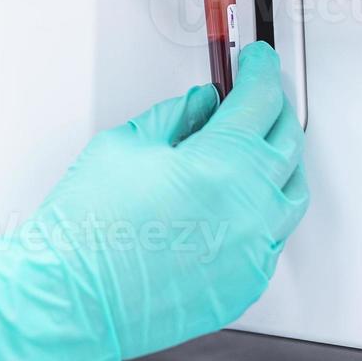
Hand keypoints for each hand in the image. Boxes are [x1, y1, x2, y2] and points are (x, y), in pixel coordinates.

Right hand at [0, 42, 307, 360]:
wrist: (70, 297)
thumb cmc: (86, 228)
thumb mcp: (125, 144)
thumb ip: (176, 117)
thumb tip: (203, 104)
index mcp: (221, 163)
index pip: (263, 100)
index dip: (262, 72)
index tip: (257, 63)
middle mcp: (248, 208)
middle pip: (288, 143)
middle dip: (274, 111)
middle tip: (257, 98)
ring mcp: (252, 251)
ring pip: (291, 194)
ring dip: (278, 163)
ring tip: (253, 149)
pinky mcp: (245, 284)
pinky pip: (273, 238)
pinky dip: (264, 212)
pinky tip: (239, 201)